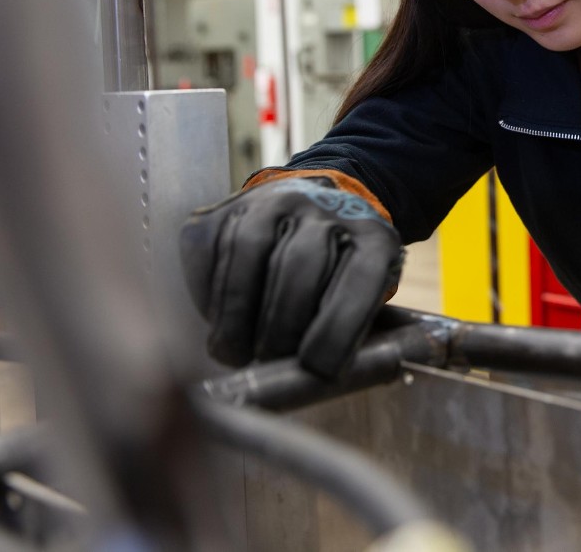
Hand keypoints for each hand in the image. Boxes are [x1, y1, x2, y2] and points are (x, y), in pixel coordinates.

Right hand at [179, 177, 403, 377]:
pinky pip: (210, 250)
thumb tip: (309, 379)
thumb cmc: (339, 275)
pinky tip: (218, 320)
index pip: (361, 279)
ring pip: (249, 252)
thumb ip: (347, 329)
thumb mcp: (363, 298)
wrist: (313, 209)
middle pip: (301, 264)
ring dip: (237, 315)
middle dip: (282, 325)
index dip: (338, 328)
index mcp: (372, 236)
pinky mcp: (227, 208)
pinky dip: (207, 295)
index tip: (319, 370)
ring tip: (235, 353)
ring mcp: (273, 200)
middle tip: (270, 361)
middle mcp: (325, 207)